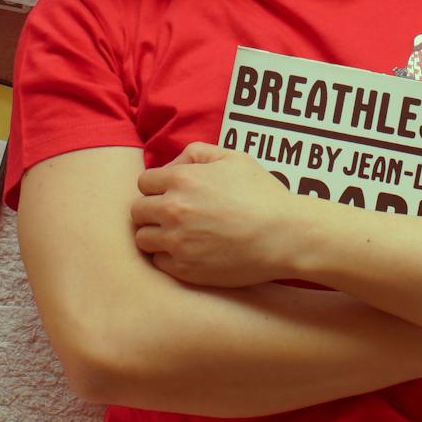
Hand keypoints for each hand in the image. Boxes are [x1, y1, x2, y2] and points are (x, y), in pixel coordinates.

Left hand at [132, 142, 298, 286]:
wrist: (284, 236)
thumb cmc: (262, 195)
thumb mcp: (234, 159)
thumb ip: (198, 153)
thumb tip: (175, 164)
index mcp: (182, 179)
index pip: (144, 182)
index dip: (157, 188)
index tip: (170, 195)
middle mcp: (173, 209)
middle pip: (137, 211)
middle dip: (151, 211)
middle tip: (173, 216)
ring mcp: (177, 240)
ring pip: (142, 238)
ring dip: (156, 235)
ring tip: (178, 235)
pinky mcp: (184, 268)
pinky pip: (158, 262)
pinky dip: (169, 257)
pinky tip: (189, 252)